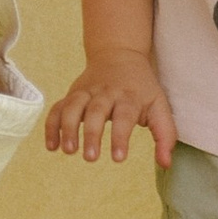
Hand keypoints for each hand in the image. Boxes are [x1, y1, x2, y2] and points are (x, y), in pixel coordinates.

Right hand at [43, 49, 177, 165]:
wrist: (119, 53)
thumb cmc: (141, 88)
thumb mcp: (160, 106)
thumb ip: (165, 135)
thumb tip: (166, 164)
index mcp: (129, 96)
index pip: (124, 116)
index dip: (120, 137)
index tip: (118, 158)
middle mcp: (106, 92)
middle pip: (96, 111)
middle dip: (92, 134)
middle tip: (90, 158)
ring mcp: (86, 92)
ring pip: (73, 106)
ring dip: (68, 128)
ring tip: (68, 151)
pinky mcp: (72, 94)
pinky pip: (57, 108)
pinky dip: (52, 125)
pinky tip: (51, 146)